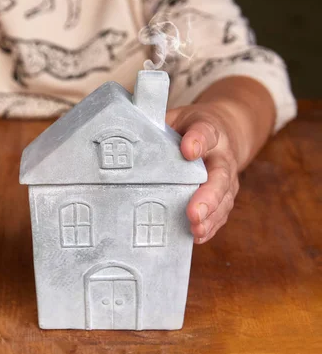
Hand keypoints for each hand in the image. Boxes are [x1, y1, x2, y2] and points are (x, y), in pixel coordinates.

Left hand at [166, 103, 240, 243]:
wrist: (224, 132)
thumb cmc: (190, 128)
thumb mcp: (175, 118)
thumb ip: (157, 126)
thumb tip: (126, 139)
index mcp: (208, 130)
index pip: (205, 132)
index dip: (198, 141)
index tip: (188, 150)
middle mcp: (222, 157)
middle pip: (220, 177)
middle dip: (207, 196)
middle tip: (193, 212)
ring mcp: (227, 179)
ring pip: (223, 199)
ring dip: (210, 217)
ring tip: (195, 228)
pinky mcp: (225, 196)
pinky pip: (220, 213)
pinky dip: (210, 226)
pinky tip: (197, 235)